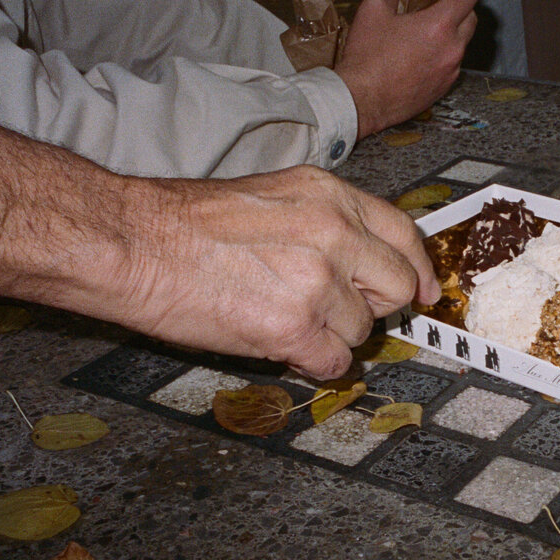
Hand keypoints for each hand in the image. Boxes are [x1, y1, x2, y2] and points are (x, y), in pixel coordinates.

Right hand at [117, 166, 439, 378]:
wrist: (135, 243)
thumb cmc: (186, 222)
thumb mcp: (274, 196)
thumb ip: (327, 222)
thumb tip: (362, 261)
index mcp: (331, 196)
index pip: (404, 235)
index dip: (418, 270)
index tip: (424, 292)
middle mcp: (335, 235)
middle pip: (396, 288)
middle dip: (372, 307)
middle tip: (333, 310)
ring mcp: (319, 281)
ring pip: (362, 331)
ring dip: (331, 335)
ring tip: (281, 316)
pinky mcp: (295, 327)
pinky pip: (333, 363)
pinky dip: (312, 364)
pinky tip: (281, 344)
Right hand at [336, 0, 477, 139]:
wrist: (362, 100)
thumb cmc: (367, 57)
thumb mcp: (373, 11)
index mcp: (439, 25)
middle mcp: (452, 48)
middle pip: (472, 19)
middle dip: (459, 9)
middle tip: (438, 7)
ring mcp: (451, 70)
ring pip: (462, 44)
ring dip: (451, 35)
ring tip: (426, 34)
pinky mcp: (445, 87)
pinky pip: (452, 64)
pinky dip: (443, 56)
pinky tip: (421, 56)